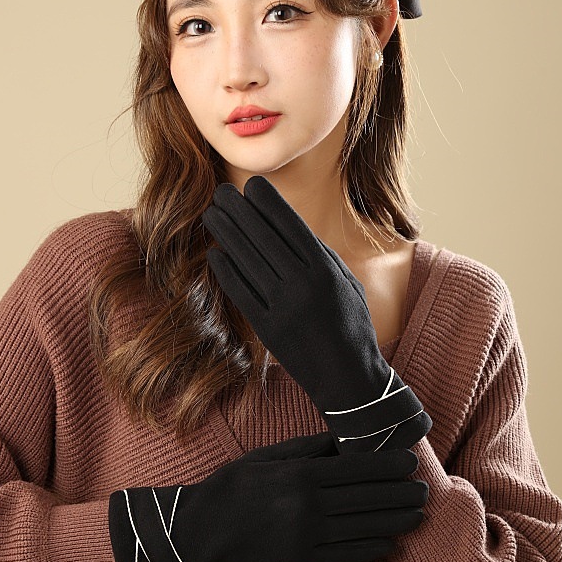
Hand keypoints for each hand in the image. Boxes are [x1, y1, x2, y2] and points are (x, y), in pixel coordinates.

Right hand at [108, 431, 428, 561]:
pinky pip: (349, 554)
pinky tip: (391, 541)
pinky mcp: (304, 560)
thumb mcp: (268, 456)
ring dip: (397, 521)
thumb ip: (309, 449)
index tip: (411, 464)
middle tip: (425, 491)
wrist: (203, 528)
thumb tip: (347, 443)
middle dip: (402, 494)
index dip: (391, 467)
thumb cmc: (235, 485)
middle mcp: (310, 505)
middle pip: (369, 498)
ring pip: (366, 527)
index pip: (359, 469)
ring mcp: (308, 535)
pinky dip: (374, 547)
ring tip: (417, 515)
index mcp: (302, 474)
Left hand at [201, 175, 431, 450]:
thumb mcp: (345, 282)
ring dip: (227, 234)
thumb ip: (319, 255)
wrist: (347, 377)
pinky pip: (241, 292)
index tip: (251, 185)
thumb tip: (286, 226)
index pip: (291, 225)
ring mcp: (284, 307)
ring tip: (211, 215)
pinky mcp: (267, 328)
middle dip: (239, 211)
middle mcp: (304, 284)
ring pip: (248, 261)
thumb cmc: (349, 324)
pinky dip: (226, 271)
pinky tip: (215, 254)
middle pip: (264, 238)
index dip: (268, 202)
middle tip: (220, 193)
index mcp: (326, 269)